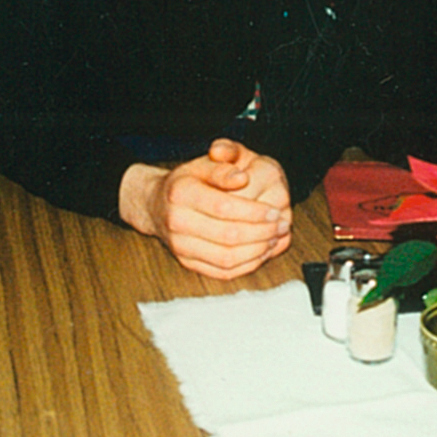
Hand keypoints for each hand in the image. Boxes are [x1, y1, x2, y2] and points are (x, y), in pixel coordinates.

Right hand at [119, 138, 292, 279]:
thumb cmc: (185, 182)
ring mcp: (180, 246)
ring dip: (257, 251)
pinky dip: (246, 265)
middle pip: (228, 235)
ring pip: (226, 258)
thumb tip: (242, 177)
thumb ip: (223, 168)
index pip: (224, 207)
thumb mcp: (202, 165)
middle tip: (280, 225)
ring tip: (274, 239)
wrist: (156, 205)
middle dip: (261, 232)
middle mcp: (177, 221)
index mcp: (181, 193)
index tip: (274, 211)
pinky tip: (260, 253)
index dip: (254, 211)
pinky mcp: (187, 262)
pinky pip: (222, 272)